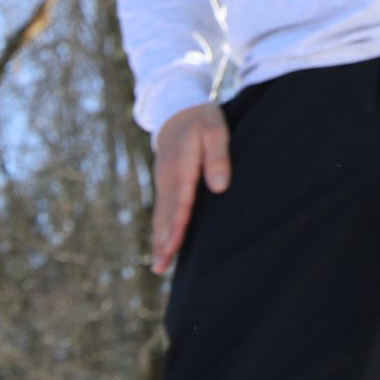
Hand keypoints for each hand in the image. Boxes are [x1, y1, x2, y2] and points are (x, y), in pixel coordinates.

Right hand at [150, 102, 229, 274]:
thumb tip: (220, 188)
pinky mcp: (164, 187)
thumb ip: (218, 158)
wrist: (177, 111)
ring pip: (160, 218)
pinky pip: (161, 213)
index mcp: (180, 167)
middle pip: (165, 216)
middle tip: (160, 267)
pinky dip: (160, 232)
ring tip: (158, 266)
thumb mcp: (215, 131)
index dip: (177, 225)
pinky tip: (162, 247)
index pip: (180, 201)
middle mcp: (167, 180)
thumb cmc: (201, 121)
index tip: (174, 246)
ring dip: (159, 242)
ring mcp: (162, 185)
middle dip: (163, 242)